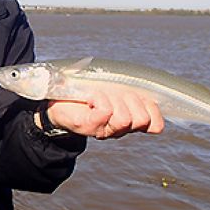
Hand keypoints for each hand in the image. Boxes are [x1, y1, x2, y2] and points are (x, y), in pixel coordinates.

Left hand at [45, 88, 163, 139]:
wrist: (54, 104)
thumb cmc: (84, 92)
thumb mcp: (112, 88)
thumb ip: (128, 88)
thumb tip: (145, 79)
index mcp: (128, 122)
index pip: (155, 126)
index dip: (153, 110)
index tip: (138, 96)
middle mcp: (118, 130)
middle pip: (141, 120)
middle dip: (132, 100)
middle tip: (115, 93)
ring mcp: (104, 130)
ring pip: (125, 118)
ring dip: (115, 99)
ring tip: (100, 95)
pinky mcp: (88, 126)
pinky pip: (105, 111)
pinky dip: (99, 98)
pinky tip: (90, 97)